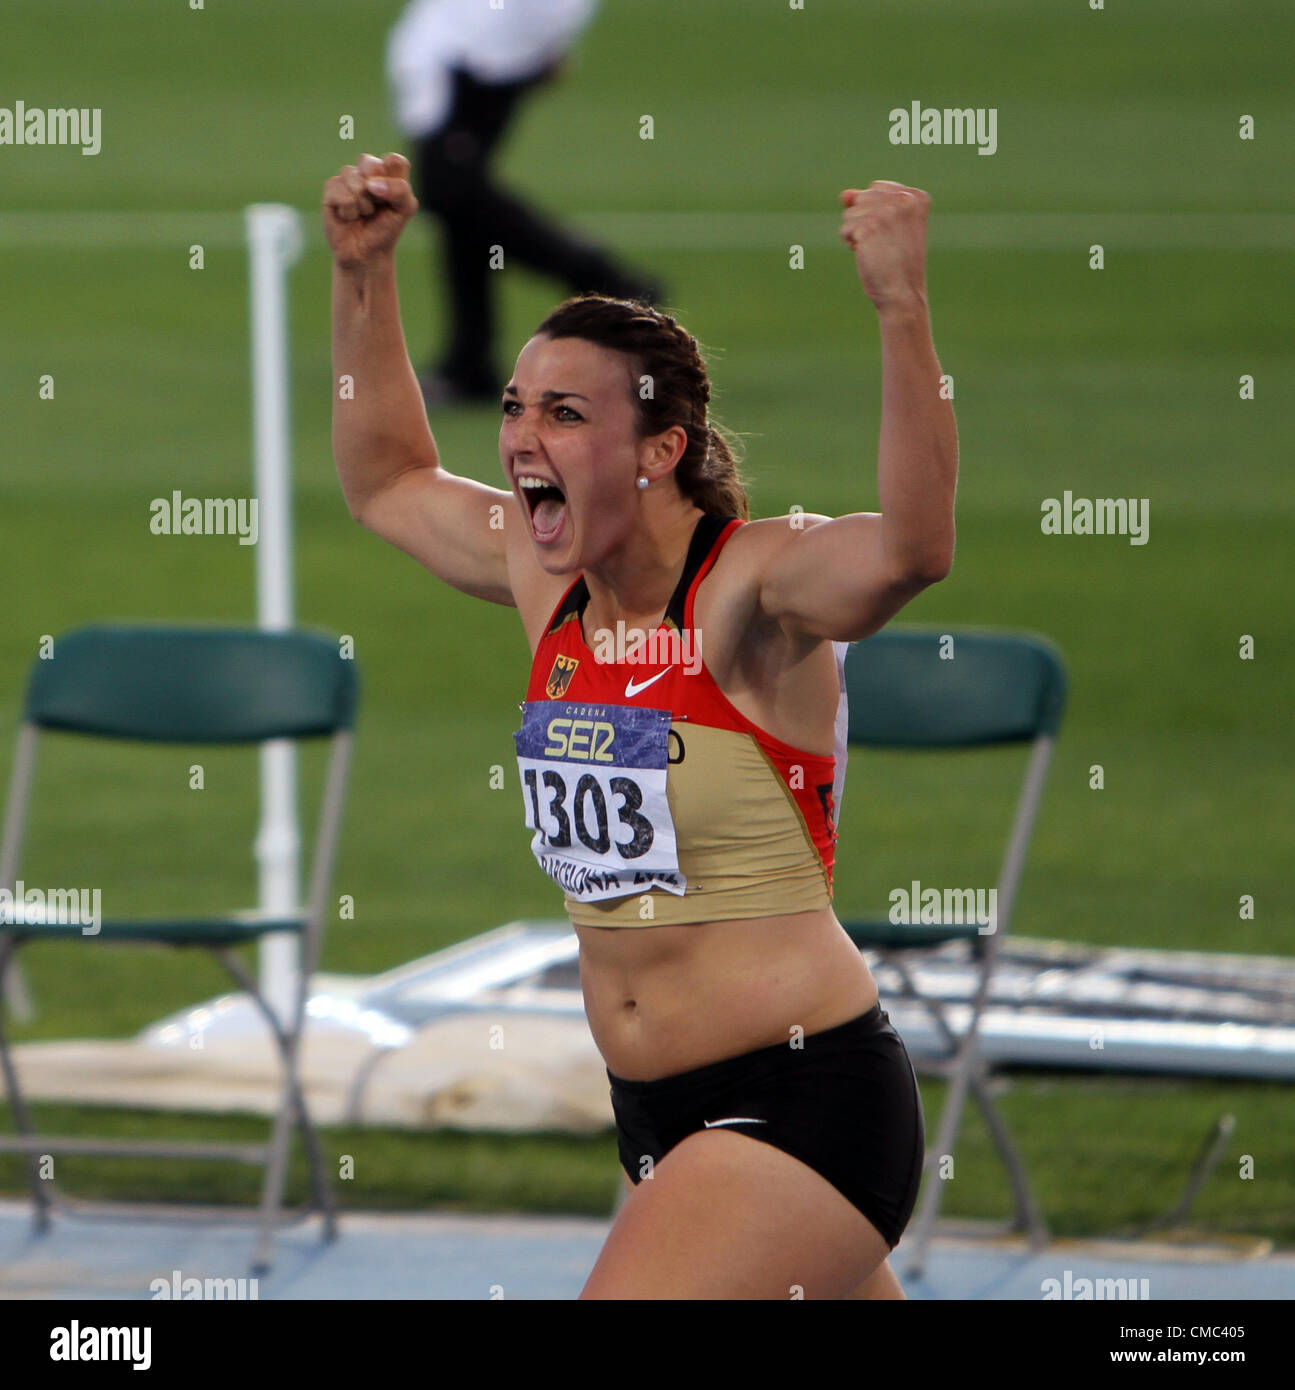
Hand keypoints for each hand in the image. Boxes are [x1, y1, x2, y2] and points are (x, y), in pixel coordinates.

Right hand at [323, 152, 418, 270]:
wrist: (366, 254)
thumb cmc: (386, 229)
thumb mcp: (405, 209)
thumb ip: (400, 189)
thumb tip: (370, 184)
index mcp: (389, 170)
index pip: (394, 161)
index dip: (394, 182)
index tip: (392, 201)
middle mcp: (368, 170)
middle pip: (372, 164)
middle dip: (377, 193)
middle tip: (377, 207)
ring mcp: (348, 177)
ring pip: (354, 178)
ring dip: (363, 204)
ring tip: (363, 214)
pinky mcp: (331, 188)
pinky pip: (340, 191)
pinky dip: (348, 210)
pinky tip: (349, 217)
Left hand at [839, 181, 929, 311]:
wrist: (902, 292)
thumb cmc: (897, 262)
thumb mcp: (888, 227)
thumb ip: (869, 204)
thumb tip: (844, 194)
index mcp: (916, 197)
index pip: (876, 188)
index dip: (874, 212)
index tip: (891, 232)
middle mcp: (904, 199)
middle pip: (861, 199)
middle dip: (863, 222)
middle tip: (882, 243)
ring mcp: (887, 212)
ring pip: (850, 213)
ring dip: (856, 234)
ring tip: (876, 249)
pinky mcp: (870, 226)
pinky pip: (845, 229)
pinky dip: (851, 243)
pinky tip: (867, 254)